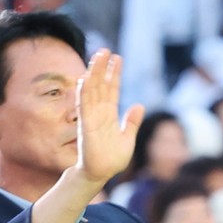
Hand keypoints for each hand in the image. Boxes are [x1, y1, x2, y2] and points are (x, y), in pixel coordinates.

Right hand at [73, 48, 144, 190]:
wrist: (101, 174)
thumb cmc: (112, 159)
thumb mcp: (128, 138)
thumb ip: (132, 122)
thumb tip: (139, 106)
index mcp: (109, 115)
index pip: (111, 89)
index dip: (114, 74)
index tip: (117, 58)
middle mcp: (99, 113)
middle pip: (100, 85)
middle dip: (102, 67)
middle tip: (105, 49)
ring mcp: (91, 117)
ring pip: (91, 90)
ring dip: (93, 73)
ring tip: (98, 55)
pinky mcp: (86, 125)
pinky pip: (83, 105)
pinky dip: (84, 92)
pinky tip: (85, 78)